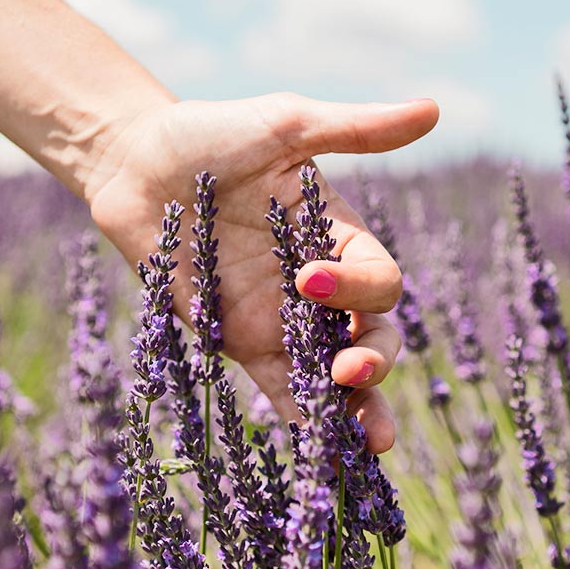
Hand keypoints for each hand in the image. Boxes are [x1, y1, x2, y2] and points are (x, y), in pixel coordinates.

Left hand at [83, 93, 439, 452]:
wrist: (134, 163)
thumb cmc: (212, 134)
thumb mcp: (286, 126)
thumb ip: (358, 130)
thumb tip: (435, 109)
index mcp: (342, 236)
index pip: (379, 281)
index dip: (360, 291)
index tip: (309, 278)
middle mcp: (321, 286)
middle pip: (373, 339)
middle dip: (374, 364)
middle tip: (351, 372)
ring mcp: (283, 321)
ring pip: (335, 378)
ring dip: (355, 412)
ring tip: (367, 446)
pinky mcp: (240, 345)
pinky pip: (283, 392)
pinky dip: (304, 424)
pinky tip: (321, 459)